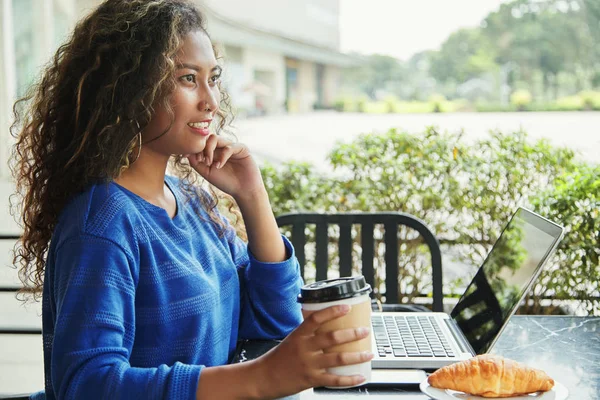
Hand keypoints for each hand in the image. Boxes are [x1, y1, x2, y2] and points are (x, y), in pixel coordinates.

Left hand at [185, 134, 263, 199]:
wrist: (243, 190)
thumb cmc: (226, 182)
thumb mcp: (207, 172)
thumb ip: (196, 162)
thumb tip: (185, 152)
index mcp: (213, 151)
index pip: (200, 141)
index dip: (193, 147)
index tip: (185, 155)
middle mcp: (221, 146)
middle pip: (206, 137)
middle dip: (201, 148)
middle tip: (201, 160)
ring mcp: (231, 146)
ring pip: (215, 138)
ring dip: (209, 150)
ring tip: (209, 163)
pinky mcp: (242, 148)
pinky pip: (228, 147)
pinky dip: (222, 156)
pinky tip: (219, 166)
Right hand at [252, 305, 372, 398]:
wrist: (263, 377)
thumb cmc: (278, 358)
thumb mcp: (291, 340)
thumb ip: (308, 336)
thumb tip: (330, 329)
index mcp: (298, 335)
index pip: (316, 318)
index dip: (332, 311)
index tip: (347, 307)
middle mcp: (304, 348)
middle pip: (331, 338)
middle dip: (352, 334)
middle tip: (365, 330)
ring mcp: (308, 364)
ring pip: (337, 358)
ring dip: (356, 356)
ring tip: (368, 353)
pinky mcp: (311, 379)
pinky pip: (334, 380)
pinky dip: (349, 379)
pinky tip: (360, 377)